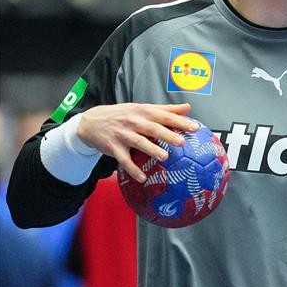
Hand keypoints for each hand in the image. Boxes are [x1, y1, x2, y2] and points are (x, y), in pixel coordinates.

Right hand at [77, 102, 196, 181]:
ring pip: (139, 142)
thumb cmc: (123, 115)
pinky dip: (132, 169)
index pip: (164, 116)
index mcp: (143, 112)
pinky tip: (142, 178)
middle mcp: (133, 122)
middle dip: (167, 135)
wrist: (91, 121)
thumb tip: (188, 108)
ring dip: (151, 150)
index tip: (195, 128)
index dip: (179, 121)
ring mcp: (123, 135)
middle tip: (181, 142)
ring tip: (164, 156)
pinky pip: (124, 160)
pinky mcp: (114, 147)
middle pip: (152, 128)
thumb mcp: (142, 108)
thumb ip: (166, 109)